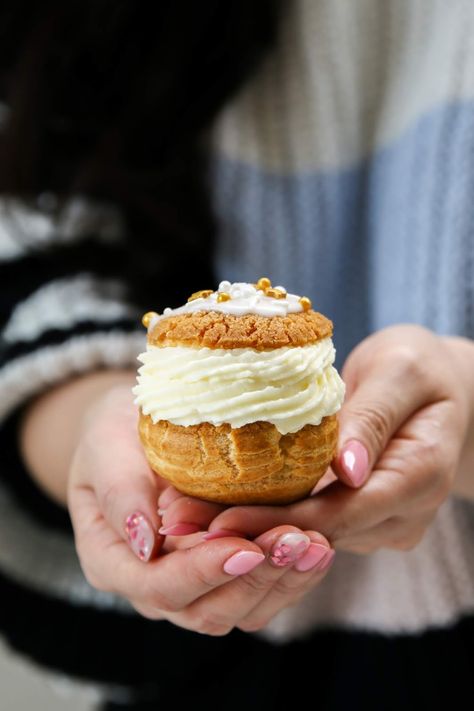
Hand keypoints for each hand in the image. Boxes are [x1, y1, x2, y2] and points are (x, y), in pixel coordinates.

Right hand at [68, 384, 333, 633]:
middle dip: (255, 579)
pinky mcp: (225, 572)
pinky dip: (292, 574)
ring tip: (316, 545)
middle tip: (296, 541)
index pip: (158, 586)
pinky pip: (260, 591)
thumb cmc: (115, 433)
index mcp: (113, 560)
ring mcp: (192, 584)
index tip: (244, 547)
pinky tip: (318, 545)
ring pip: (241, 609)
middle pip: (206, 610)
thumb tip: (147, 543)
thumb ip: (119, 490)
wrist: (135, 430)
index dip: (203, 573)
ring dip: (282, 581)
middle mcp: (153, 585)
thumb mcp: (106, 446)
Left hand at [159, 325, 472, 553]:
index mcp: (420, 476)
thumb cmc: (420, 367)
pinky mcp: (364, 517)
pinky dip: (268, 516)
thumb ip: (373, 418)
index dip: (278, 521)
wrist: (442, 387)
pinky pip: (312, 522)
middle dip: (249, 531)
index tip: (218, 520)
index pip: (341, 513)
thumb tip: (346, 472)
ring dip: (251, 527)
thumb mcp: (400, 371)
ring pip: (310, 536)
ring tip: (186, 515)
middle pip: (318, 534)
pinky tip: (219, 506)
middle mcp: (402, 513)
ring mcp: (384, 522)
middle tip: (180, 521)